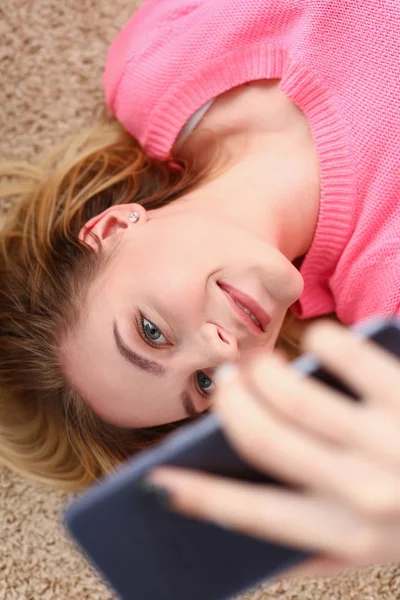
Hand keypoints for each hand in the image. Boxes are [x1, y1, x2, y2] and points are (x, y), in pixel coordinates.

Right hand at [147, 320, 399, 575]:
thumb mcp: (371, 545)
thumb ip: (313, 541)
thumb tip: (235, 520)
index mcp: (349, 536)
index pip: (251, 515)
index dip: (198, 497)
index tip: (159, 481)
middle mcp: (366, 493)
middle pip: (261, 439)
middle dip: (228, 407)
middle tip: (223, 385)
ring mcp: (389, 442)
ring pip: (293, 393)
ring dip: (263, 373)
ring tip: (259, 365)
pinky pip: (347, 354)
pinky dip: (327, 342)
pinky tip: (325, 340)